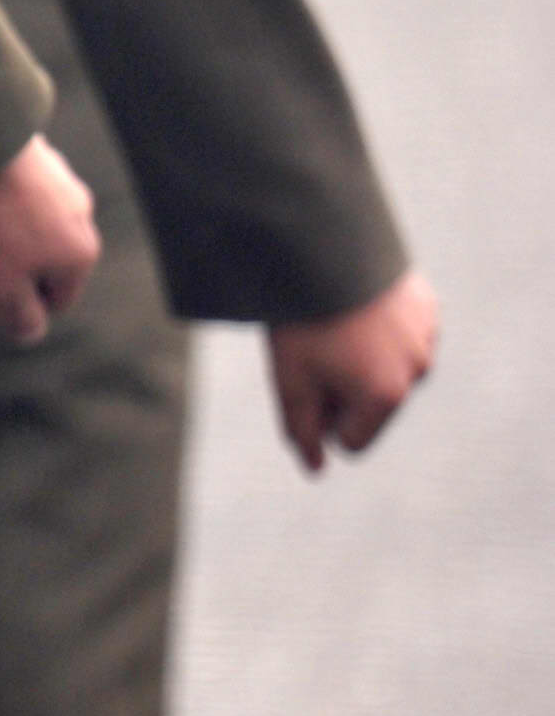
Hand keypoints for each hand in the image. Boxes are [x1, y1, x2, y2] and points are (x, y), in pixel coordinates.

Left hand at [0, 134, 99, 341]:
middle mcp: (82, 216)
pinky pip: (19, 191)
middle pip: (46, 257)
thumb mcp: (1, 285)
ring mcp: (63, 182)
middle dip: (15, 261)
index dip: (21, 299)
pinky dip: (0, 195)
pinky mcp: (38, 155)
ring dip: (5, 225)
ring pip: (34, 222)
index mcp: (81, 254)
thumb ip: (20, 316)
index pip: (58, 299)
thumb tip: (31, 334)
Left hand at [266, 269, 438, 472]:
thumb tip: (316, 468)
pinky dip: (380, 329)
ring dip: (363, 359)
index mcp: (385, 396)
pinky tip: (355, 304)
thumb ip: (302, 428)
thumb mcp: (289, 377)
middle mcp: (417, 372)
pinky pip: (402, 333)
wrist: (321, 247)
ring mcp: (427, 338)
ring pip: (388, 368)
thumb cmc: (299, 318)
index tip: (302, 385)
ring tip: (332, 324)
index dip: (320, 418)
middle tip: (312, 351)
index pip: (353, 439)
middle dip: (343, 390)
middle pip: (373, 405)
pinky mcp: (427, 308)